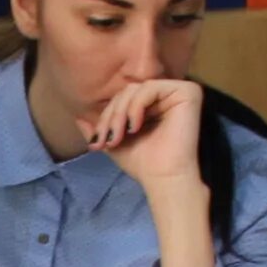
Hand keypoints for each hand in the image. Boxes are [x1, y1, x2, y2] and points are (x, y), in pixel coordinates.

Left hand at [77, 77, 203, 188]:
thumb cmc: (144, 164)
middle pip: (127, 92)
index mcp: (153, 104)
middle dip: (110, 116)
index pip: (122, 98)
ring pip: (136, 89)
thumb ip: (100, 129)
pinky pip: (150, 88)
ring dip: (119, 114)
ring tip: (118, 137)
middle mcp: (167, 95)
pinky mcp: (188, 92)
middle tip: (106, 140)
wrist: (164, 179)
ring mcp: (178, 91)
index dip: (106, 116)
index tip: (97, 142)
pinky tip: (134, 127)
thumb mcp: (115, 143)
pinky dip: (136, 107)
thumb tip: (78, 118)